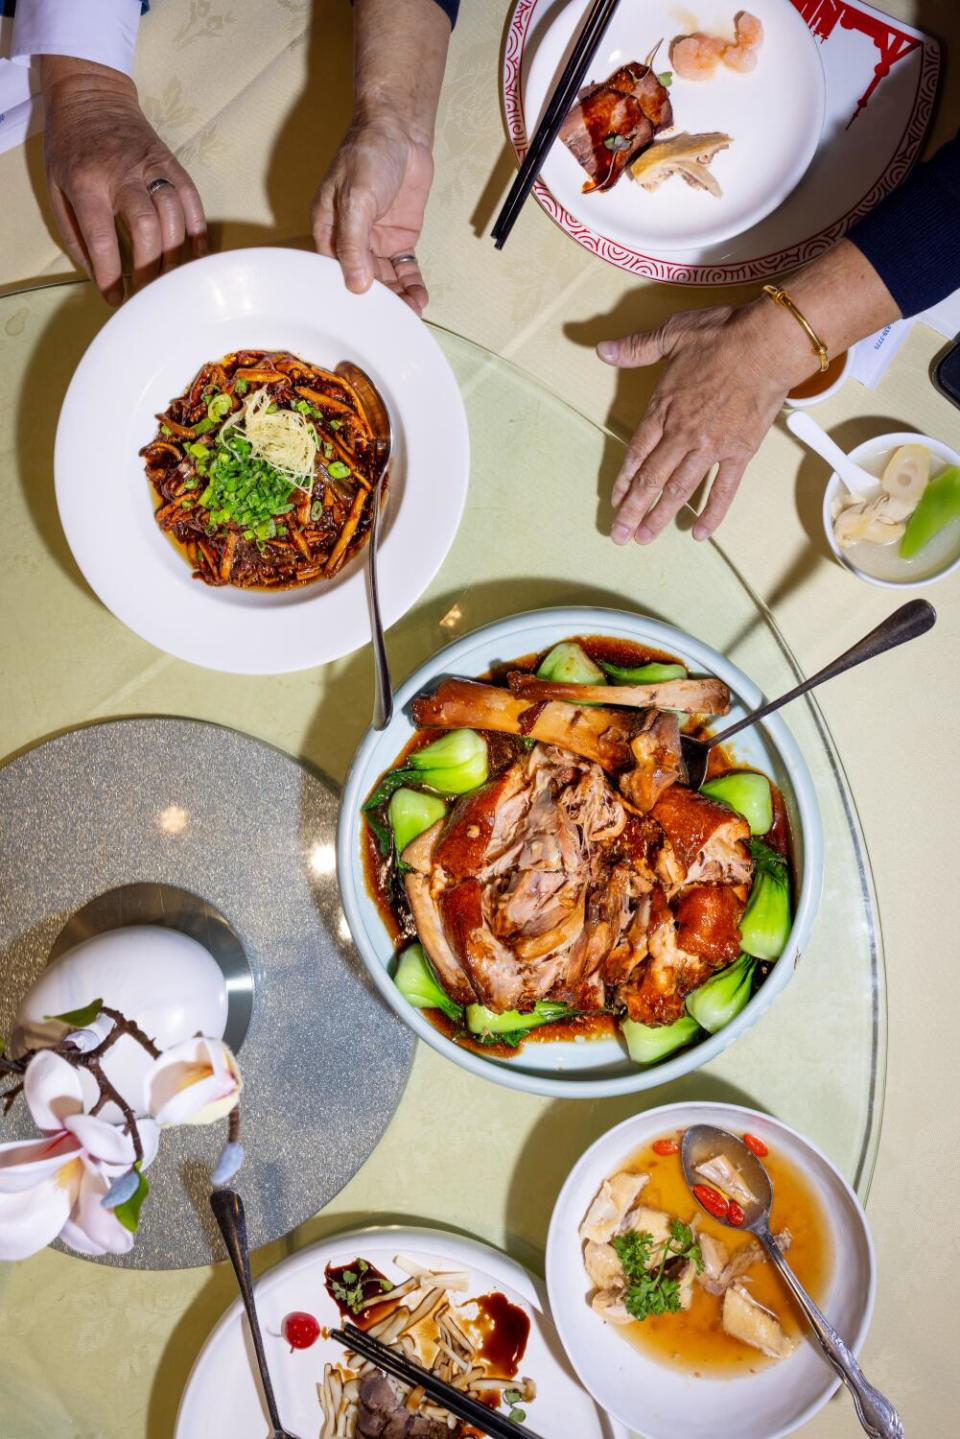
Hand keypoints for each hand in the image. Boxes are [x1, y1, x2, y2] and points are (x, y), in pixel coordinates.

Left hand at [41, 57, 206, 305]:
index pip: (102, 236)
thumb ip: (74, 232)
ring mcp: (152, 166)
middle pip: (147, 227)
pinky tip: (194, 257)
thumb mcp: (54, 186)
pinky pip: (193, 201)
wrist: (91, 93)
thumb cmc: (69, 144)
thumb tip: (98, 274)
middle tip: (147, 293)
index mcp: (87, 180)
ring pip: (174, 217)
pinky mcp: (172, 163)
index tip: (114, 296)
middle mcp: (123, 173)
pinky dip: (197, 232)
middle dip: (150, 267)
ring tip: (169, 281)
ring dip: (174, 256)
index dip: (109, 273)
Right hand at [312, 113, 432, 314]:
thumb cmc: (368, 154)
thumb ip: (354, 242)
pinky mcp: (398, 240)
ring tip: (410, 314)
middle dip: (377, 303)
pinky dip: (411, 285)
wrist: (400, 131)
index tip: (362, 319)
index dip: (347, 296)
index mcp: (328, 232)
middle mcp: (350, 241)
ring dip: (397, 298)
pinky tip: (418, 300)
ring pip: (384, 281)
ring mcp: (375, 242)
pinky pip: (404, 270)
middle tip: (393, 322)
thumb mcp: (356, 198)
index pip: (334, 273)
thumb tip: (356, 283)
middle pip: (361, 282)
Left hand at [598, 302, 808, 543]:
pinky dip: (711, 513)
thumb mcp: (672, 334)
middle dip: (633, 510)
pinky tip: (697, 533)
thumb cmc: (723, 335)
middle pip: (652, 480)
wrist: (769, 343)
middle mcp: (683, 433)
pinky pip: (723, 489)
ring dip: (660, 516)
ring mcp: (711, 446)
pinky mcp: (740, 452)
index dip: (624, 480)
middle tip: (620, 535)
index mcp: (664, 408)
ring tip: (646, 538)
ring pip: (680, 490)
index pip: (636, 452)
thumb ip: (636, 348)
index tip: (615, 500)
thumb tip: (603, 349)